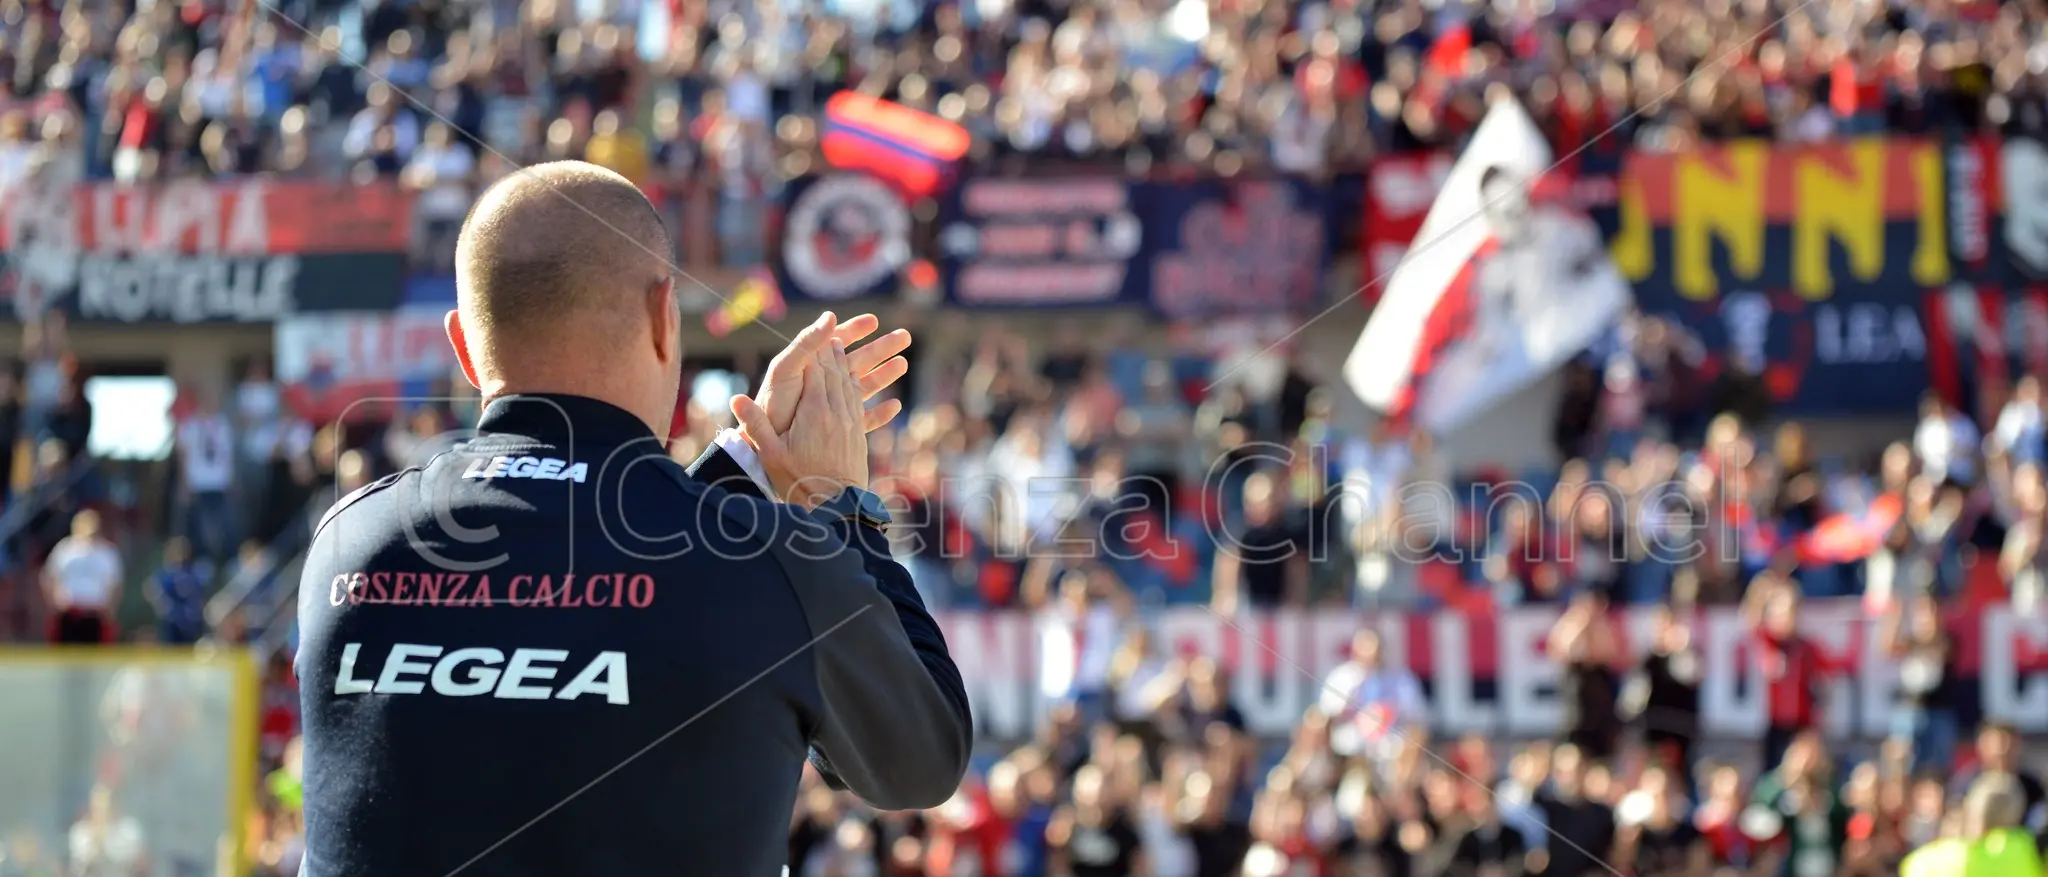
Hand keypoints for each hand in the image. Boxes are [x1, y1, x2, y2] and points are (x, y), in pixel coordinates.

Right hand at [732, 340, 868, 509]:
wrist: (835, 507)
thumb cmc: (798, 482)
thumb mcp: (770, 455)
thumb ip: (755, 425)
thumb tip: (735, 399)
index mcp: (813, 412)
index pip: (814, 371)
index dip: (813, 350)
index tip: (811, 332)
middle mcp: (836, 412)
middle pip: (834, 372)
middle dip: (831, 350)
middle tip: (829, 331)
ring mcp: (850, 423)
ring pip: (849, 384)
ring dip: (845, 363)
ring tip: (841, 347)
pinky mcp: (858, 435)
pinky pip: (859, 402)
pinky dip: (855, 385)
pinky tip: (854, 380)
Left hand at [754, 312, 910, 435]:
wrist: (763, 447)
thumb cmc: (772, 406)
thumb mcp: (786, 369)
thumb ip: (806, 344)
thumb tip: (830, 316)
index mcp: (810, 367)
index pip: (835, 342)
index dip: (854, 329)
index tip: (873, 320)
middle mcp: (822, 386)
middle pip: (857, 361)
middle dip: (880, 348)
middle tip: (904, 336)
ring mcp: (830, 408)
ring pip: (864, 386)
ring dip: (885, 374)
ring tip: (904, 363)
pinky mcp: (835, 430)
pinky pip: (863, 419)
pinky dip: (879, 413)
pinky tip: (895, 406)